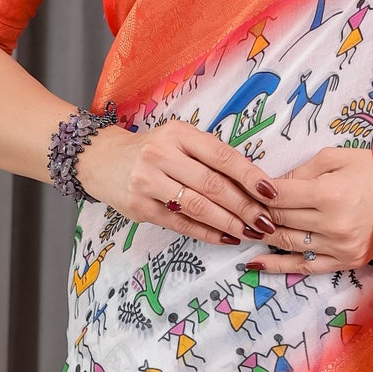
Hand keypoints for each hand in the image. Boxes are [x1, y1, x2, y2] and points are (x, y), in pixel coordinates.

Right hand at [75, 118, 278, 246]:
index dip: (249, 176)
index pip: (222, 156)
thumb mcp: (179, 141)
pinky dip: (207, 233)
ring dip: (228, 222)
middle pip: (212, 184)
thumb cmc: (153, 150)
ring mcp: (147, 182)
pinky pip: (180, 224)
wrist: (101, 159)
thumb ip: (210, 157)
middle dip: (244, 206)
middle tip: (266, 221)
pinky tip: (226, 238)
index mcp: (178, 133)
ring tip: (249, 232)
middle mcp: (161, 155)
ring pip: (197, 206)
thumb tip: (254, 184)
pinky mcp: (140, 208)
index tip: (271, 193)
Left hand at [247, 147, 372, 273]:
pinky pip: (303, 266)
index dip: (257, 190)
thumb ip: (302, 169)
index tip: (246, 187)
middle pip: (279, 218)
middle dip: (256, 211)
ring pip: (286, 242)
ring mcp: (337, 246)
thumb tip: (272, 185)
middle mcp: (332, 224)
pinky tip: (254, 263)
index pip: (279, 194)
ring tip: (244, 228)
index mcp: (330, 194)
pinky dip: (276, 266)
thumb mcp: (338, 158)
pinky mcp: (343, 262)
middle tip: (240, 206)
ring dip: (262, 235)